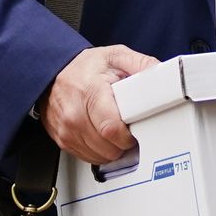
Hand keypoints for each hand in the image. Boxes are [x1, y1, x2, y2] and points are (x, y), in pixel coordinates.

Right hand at [41, 45, 156, 165]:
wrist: (53, 72)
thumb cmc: (85, 67)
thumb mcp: (115, 56)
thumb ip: (141, 64)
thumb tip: (163, 74)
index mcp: (90, 92)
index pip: (112, 129)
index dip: (130, 134)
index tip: (137, 127)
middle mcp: (74, 114)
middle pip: (109, 147)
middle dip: (124, 142)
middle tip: (127, 126)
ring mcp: (67, 130)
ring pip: (101, 156)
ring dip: (113, 148)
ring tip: (114, 129)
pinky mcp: (63, 141)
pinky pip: (89, 158)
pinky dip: (100, 151)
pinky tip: (101, 134)